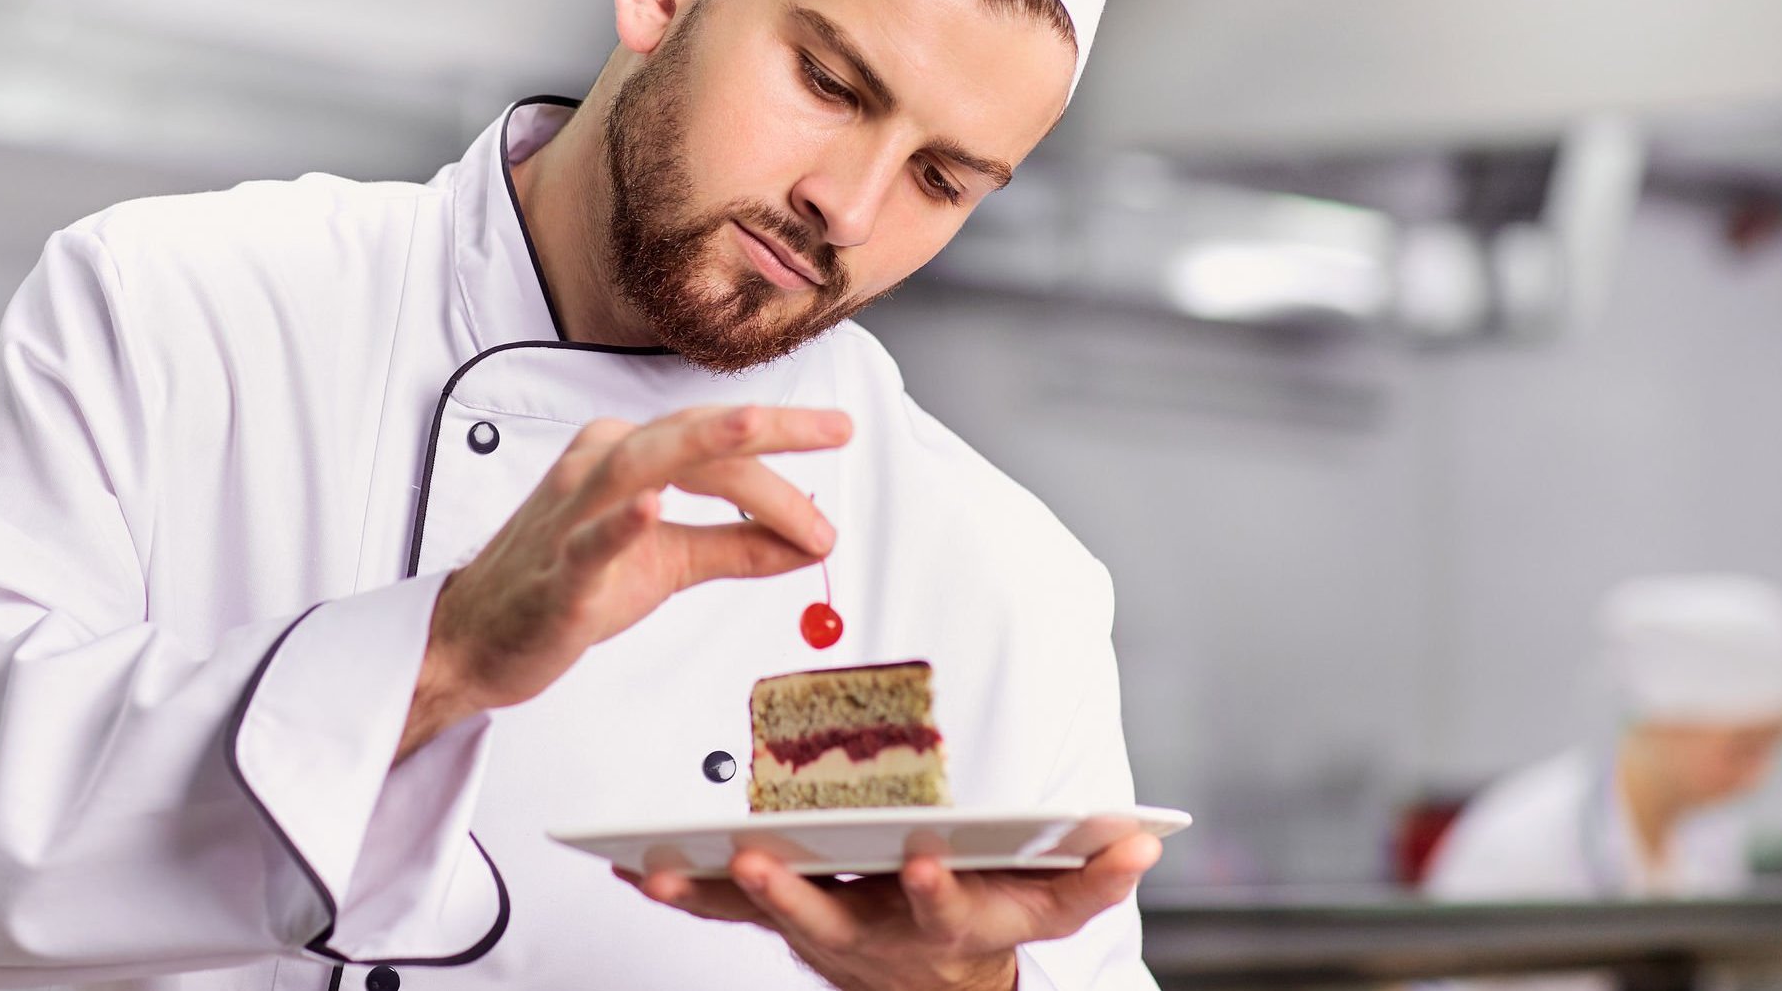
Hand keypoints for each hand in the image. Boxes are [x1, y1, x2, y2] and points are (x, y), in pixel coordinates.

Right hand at [398, 405, 850, 759]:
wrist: (475, 640)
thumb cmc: (562, 587)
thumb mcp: (666, 564)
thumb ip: (736, 546)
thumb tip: (808, 538)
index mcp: (622, 457)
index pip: (713, 443)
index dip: (782, 449)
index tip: (838, 442)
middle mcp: (595, 469)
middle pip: (689, 437)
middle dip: (765, 429)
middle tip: (832, 428)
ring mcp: (570, 517)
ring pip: (642, 468)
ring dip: (705, 447)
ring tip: (757, 428)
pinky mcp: (554, 575)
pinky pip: (587, 542)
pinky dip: (621, 523)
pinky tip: (653, 509)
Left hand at [619, 834, 1160, 990]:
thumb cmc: (993, 924)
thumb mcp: (1051, 908)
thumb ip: (1096, 877)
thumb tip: (1146, 841)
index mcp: (949, 926)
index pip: (948, 909)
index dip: (936, 887)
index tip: (922, 854)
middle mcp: (880, 941)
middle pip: (832, 924)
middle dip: (793, 896)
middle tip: (755, 860)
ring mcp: (828, 939)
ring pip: (765, 923)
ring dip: (713, 896)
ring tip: (662, 868)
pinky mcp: (785, 928)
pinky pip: (727, 913)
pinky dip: (682, 890)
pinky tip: (635, 865)